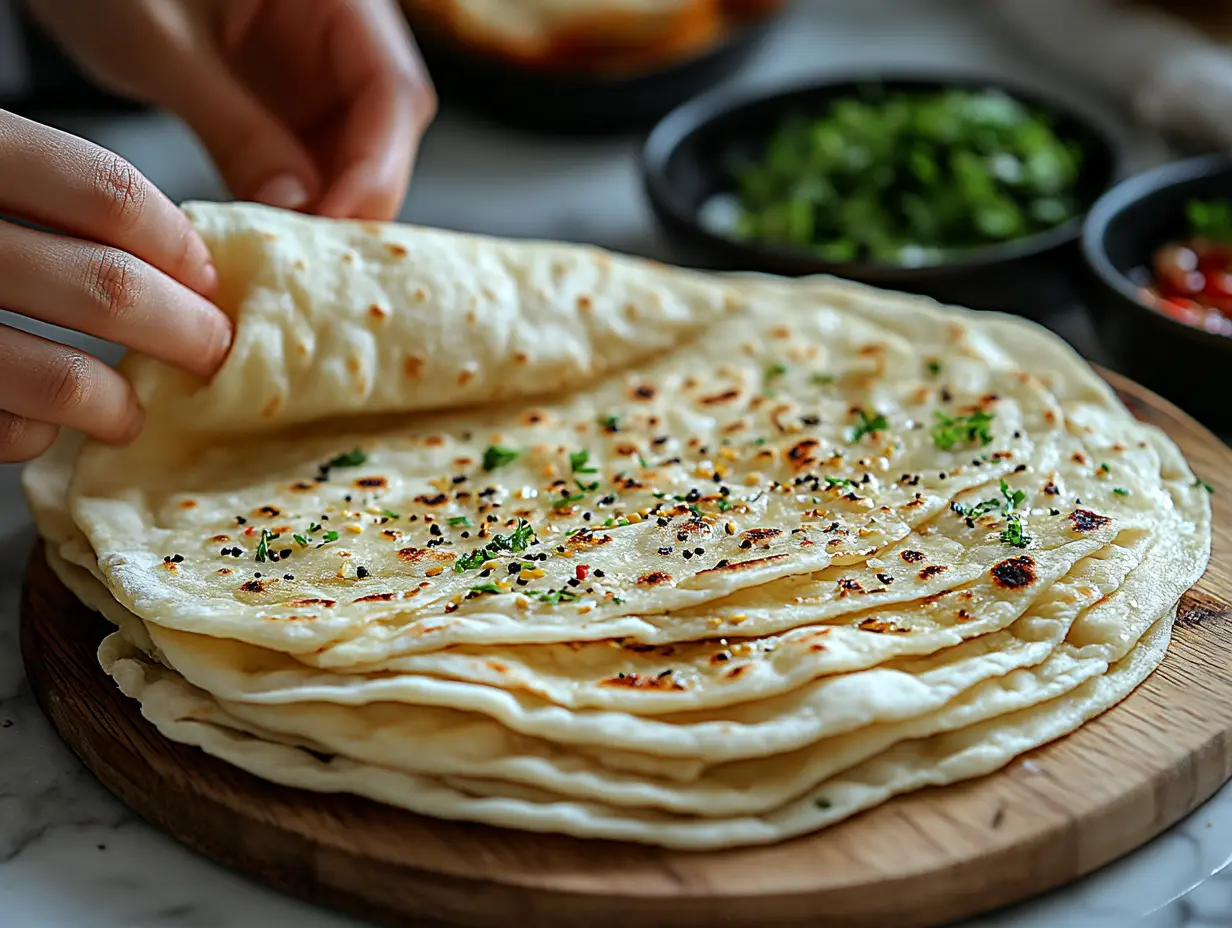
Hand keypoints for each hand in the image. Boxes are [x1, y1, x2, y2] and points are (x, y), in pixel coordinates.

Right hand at [0, 111, 229, 461]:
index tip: (209, 279)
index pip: (104, 193)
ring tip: (132, 411)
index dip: (177, 245)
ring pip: (57, 377)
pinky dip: (32, 433)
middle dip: (181, 331)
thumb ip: (51, 194)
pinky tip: (42, 426)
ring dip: (117, 404)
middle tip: (210, 350)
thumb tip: (181, 260)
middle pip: (103, 288)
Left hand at [27, 0, 436, 220]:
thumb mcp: (161, 45)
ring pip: (355, 157)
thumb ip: (234, 126)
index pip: (392, 90)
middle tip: (313, 261)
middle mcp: (341, 33)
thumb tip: (294, 210)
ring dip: (327, 210)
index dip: (376, 165)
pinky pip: (313, 164)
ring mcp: (318, 72)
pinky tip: (267, 240)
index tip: (333, 223)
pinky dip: (295, 205)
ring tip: (287, 260)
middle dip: (355, 198)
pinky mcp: (289, 105)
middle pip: (385, 131)